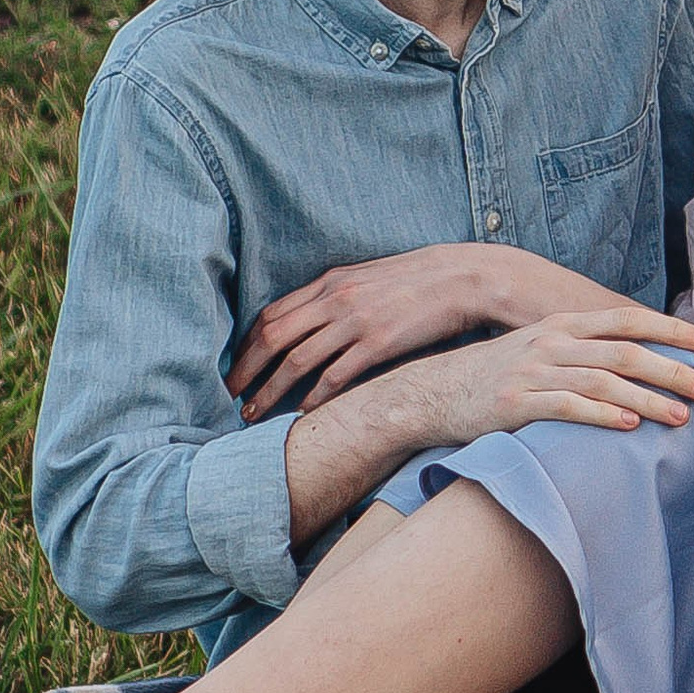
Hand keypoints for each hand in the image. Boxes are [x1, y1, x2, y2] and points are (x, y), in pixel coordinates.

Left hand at [232, 242, 616, 417]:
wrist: (462, 278)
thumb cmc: (413, 282)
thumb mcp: (365, 279)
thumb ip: (333, 297)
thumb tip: (304, 322)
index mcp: (329, 281)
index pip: (271, 315)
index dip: (246, 346)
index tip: (234, 370)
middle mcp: (335, 298)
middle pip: (274, 338)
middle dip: (246, 371)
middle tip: (231, 397)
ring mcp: (357, 321)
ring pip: (297, 361)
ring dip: (270, 391)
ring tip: (254, 414)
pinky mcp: (380, 343)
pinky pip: (336, 375)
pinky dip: (313, 397)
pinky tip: (302, 413)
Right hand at [372, 310, 693, 441]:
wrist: (434, 392)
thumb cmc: (498, 375)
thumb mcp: (541, 349)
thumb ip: (583, 349)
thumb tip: (636, 359)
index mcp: (563, 324)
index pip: (627, 320)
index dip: (669, 329)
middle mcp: (552, 341)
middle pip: (624, 351)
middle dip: (671, 368)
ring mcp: (533, 370)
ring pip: (603, 380)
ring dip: (647, 397)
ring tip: (681, 415)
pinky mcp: (516, 402)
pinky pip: (567, 406)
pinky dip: (602, 415)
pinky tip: (629, 425)